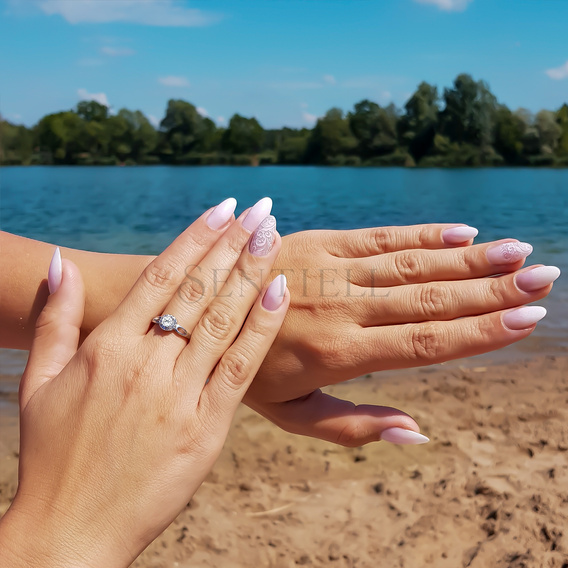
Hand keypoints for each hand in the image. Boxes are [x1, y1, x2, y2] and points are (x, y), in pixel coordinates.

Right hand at [0, 199, 289, 566]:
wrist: (70, 529)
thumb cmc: (53, 455)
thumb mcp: (41, 382)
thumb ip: (55, 319)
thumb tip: (62, 263)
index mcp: (107, 347)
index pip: (160, 276)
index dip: (196, 238)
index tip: (224, 209)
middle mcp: (146, 363)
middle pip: (199, 290)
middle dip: (233, 245)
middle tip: (261, 211)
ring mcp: (178, 394)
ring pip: (223, 320)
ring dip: (252, 274)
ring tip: (273, 237)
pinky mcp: (206, 427)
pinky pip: (240, 368)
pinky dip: (261, 328)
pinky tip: (281, 294)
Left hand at [245, 225, 556, 445]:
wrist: (194, 312)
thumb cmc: (245, 372)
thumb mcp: (293, 416)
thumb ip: (354, 426)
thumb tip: (418, 433)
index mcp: (337, 353)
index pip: (422, 343)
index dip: (478, 332)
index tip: (527, 320)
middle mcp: (340, 307)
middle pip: (428, 299)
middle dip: (490, 289)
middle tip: (543, 277)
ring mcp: (329, 269)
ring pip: (410, 264)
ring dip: (468, 258)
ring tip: (516, 252)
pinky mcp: (318, 243)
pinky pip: (377, 238)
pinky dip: (421, 235)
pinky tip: (460, 232)